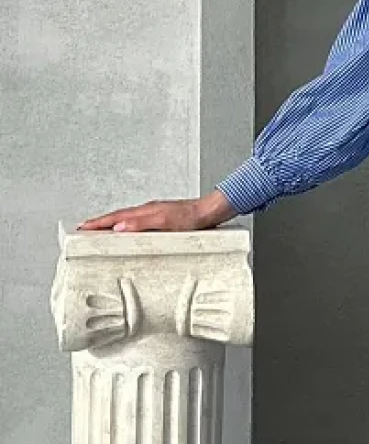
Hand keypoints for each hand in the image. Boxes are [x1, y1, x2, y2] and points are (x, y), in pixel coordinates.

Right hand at [75, 190, 237, 232]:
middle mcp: (147, 211)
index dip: (98, 224)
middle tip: (83, 229)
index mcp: (145, 211)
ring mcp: (154, 214)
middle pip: (117, 217)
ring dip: (111, 224)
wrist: (211, 211)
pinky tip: (129, 232)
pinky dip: (127, 226)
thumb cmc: (193, 218)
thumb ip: (142, 224)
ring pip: (127, 219)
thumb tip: (118, 228)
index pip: (115, 218)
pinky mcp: (162, 219)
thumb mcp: (166, 222)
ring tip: (100, 231)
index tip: (81, 228)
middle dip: (99, 223)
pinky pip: (138, 222)